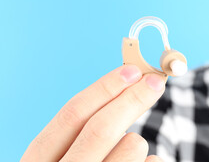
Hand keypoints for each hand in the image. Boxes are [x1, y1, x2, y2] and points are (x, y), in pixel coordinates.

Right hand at [21, 65, 165, 161]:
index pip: (72, 115)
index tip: (131, 70)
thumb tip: (128, 87)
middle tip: (155, 83)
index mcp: (39, 161)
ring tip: (126, 157)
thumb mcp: (64, 155)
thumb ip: (82, 131)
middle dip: (132, 99)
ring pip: (131, 146)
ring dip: (136, 143)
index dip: (104, 87)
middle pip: (102, 128)